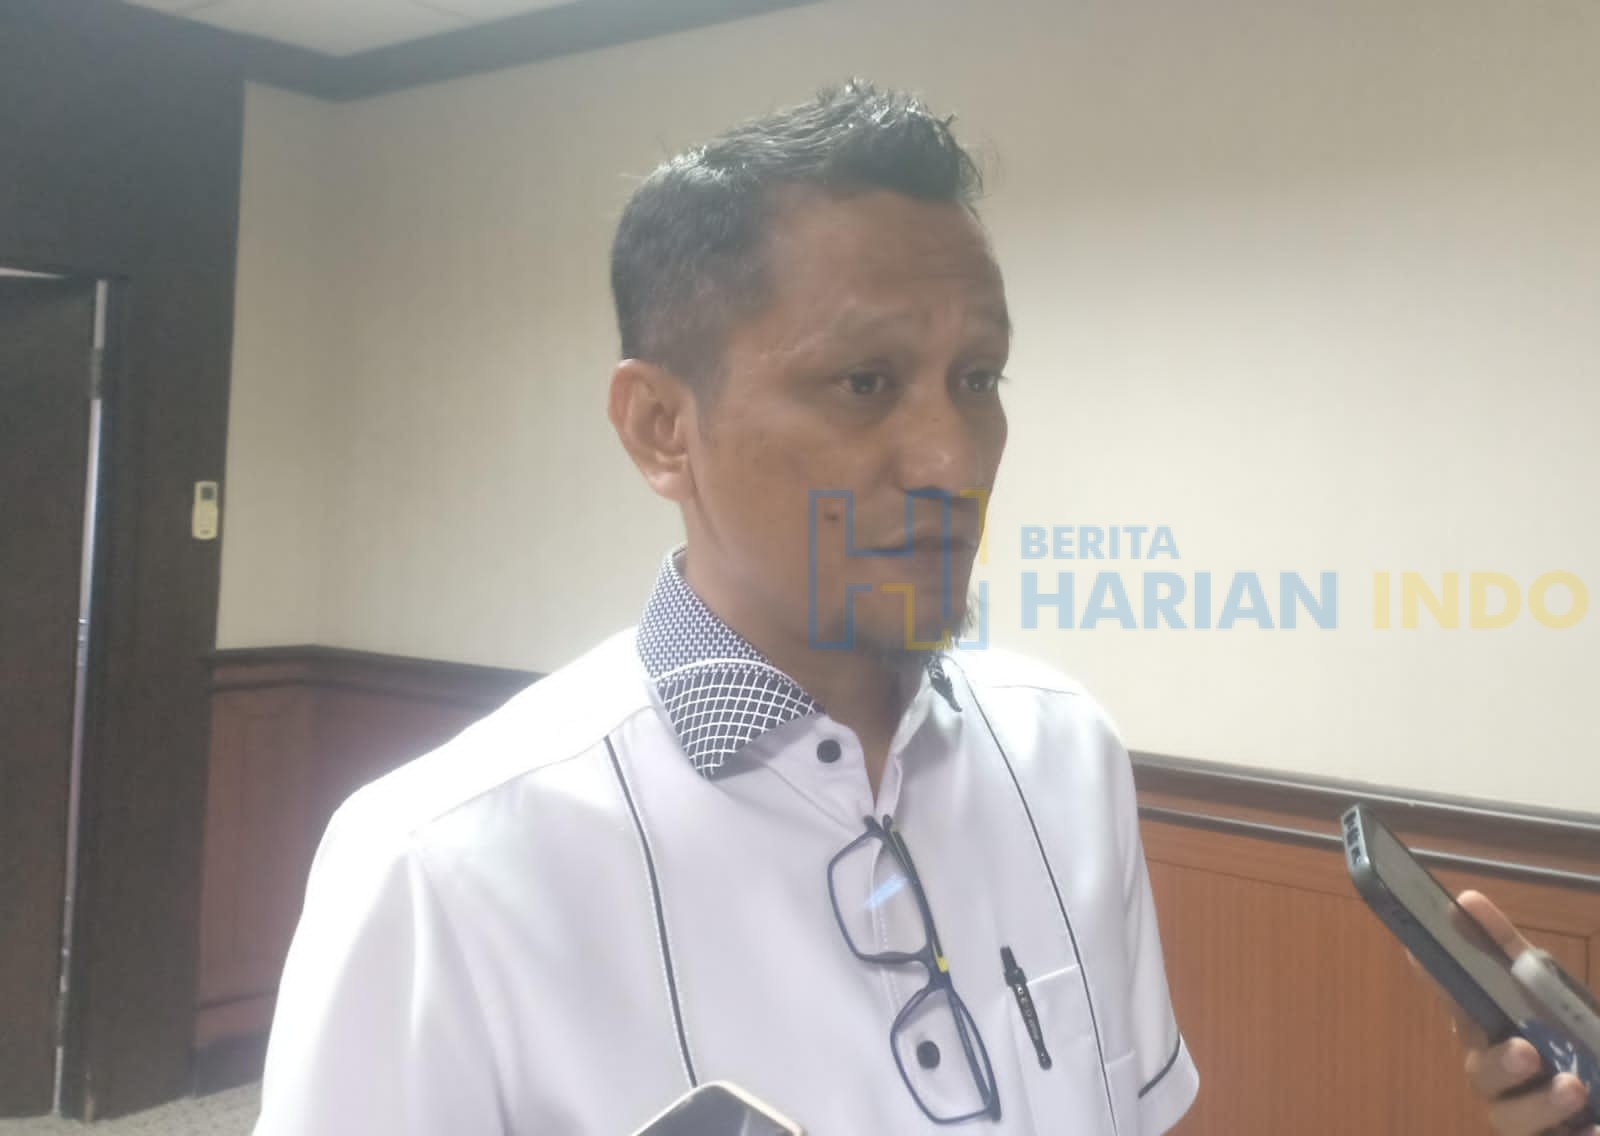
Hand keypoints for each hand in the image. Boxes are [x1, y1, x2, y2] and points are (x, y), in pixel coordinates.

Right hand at [1432, 891, 1595, 1134]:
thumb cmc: (1573, 1037)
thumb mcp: (1551, 990)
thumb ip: (1509, 950)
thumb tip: (1467, 898)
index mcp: (1490, 1027)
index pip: (1454, 999)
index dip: (1433, 977)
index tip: (1418, 951)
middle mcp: (1498, 1073)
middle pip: (1481, 1072)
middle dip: (1499, 1064)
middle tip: (1526, 1052)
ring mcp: (1522, 1114)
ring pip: (1509, 1119)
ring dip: (1540, 1106)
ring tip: (1575, 1090)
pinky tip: (1592, 1128)